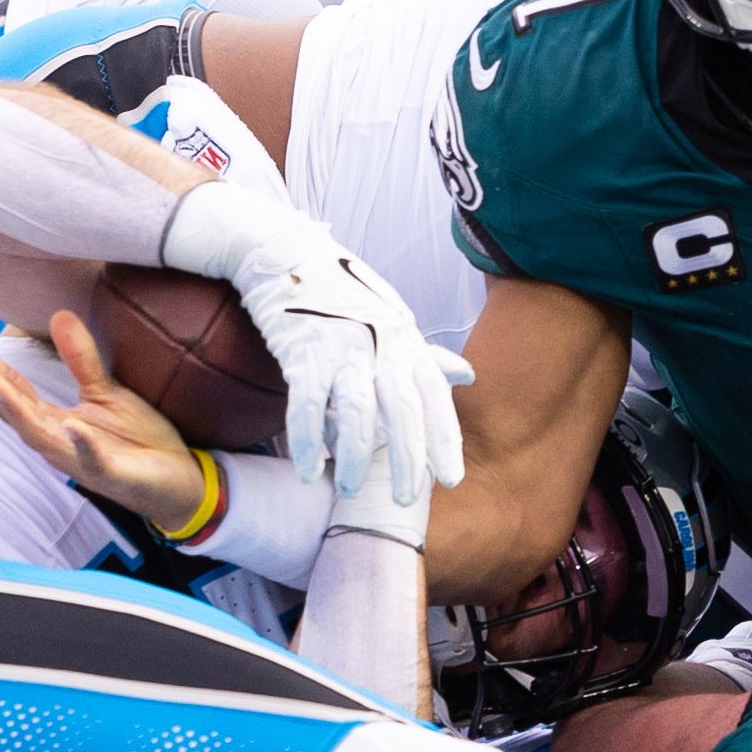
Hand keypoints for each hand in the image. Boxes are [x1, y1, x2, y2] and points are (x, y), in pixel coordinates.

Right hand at [0, 313, 207, 525]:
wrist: (179, 480)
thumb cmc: (138, 440)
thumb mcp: (107, 392)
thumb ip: (81, 359)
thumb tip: (59, 314)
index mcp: (54, 421)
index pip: (12, 389)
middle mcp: (57, 441)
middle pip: (13, 409)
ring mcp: (80, 459)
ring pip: (40, 435)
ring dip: (15, 409)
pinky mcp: (110, 474)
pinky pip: (93, 459)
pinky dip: (81, 443)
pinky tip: (72, 426)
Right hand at [163, 178, 472, 502]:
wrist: (282, 250)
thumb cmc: (340, 292)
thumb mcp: (392, 318)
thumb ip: (425, 356)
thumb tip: (469, 375)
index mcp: (404, 339)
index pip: (433, 395)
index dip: (443, 438)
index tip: (451, 479)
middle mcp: (380, 343)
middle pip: (403, 410)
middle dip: (409, 459)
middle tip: (409, 501)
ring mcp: (342, 346)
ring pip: (358, 412)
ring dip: (356, 457)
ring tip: (351, 490)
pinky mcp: (302, 350)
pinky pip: (308, 405)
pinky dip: (309, 441)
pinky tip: (309, 470)